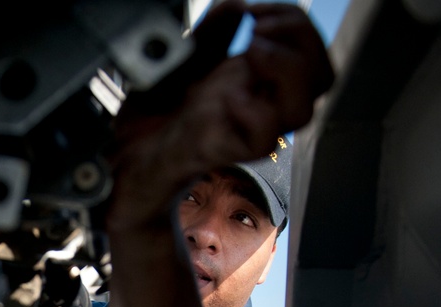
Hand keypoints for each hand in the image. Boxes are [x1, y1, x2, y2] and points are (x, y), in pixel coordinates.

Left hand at [105, 1, 333, 225]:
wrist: (127, 151)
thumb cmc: (157, 112)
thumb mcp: (185, 57)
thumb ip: (213, 32)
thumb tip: (237, 6)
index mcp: (259, 80)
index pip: (309, 51)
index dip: (294, 23)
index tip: (256, 12)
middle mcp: (260, 105)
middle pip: (320, 78)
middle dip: (298, 40)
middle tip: (256, 31)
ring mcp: (244, 130)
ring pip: (301, 110)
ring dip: (284, 70)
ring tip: (250, 51)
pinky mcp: (224, 150)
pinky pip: (262, 138)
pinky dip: (252, 110)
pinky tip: (228, 96)